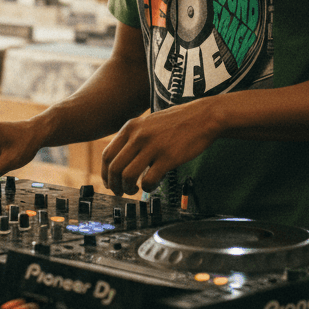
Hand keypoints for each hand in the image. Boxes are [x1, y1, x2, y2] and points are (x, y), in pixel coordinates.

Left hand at [101, 101, 220, 195]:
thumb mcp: (148, 123)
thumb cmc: (176, 122)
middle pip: (114, 168)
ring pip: (127, 176)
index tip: (109, 183)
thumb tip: (120, 161)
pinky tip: (152, 185)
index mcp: (130, 127)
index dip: (105, 174)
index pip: (107, 155)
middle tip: (120, 192)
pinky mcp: (167, 157)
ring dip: (128, 189)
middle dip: (114, 185)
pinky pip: (148, 180)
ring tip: (134, 191)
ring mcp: (152, 146)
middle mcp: (138, 136)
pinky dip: (147, 188)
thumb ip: (133, 138)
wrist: (202, 117)